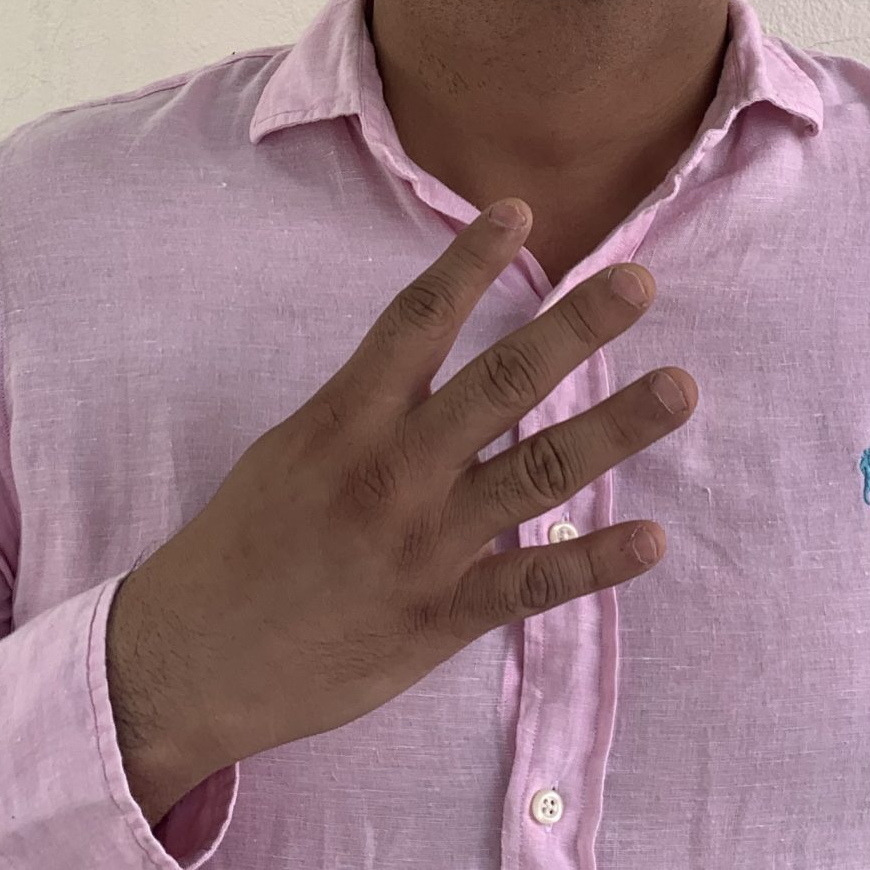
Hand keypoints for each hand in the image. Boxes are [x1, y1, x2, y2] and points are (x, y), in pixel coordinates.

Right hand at [103, 197, 693, 818]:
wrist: (189, 659)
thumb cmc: (240, 545)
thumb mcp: (289, 450)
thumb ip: (365, 407)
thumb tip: (428, 359)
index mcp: (345, 420)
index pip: (416, 320)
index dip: (470, 262)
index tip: (521, 210)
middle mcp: (390, 472)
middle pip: (500, 383)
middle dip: (575, 327)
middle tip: (640, 280)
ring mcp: (420, 546)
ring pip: (535, 473)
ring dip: (614, 428)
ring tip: (680, 388)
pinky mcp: (435, 619)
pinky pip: (529, 586)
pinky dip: (594, 563)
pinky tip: (651, 539)